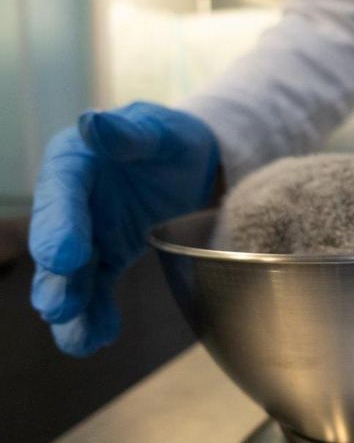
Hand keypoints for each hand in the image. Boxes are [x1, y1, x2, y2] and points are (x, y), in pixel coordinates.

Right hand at [29, 102, 218, 355]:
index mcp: (75, 161)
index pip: (62, 192)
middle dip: (57, 276)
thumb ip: (128, 132)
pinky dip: (94, 314)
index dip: (61, 224)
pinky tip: (95, 339)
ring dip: (72, 306)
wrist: (190, 164)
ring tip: (77, 338)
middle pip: (56, 239)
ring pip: (70, 274)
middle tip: (58, 307)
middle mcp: (71, 201)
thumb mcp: (159, 130)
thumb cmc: (170, 139)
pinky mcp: (104, 257)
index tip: (64, 256)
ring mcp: (85, 233)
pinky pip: (95, 289)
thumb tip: (92, 123)